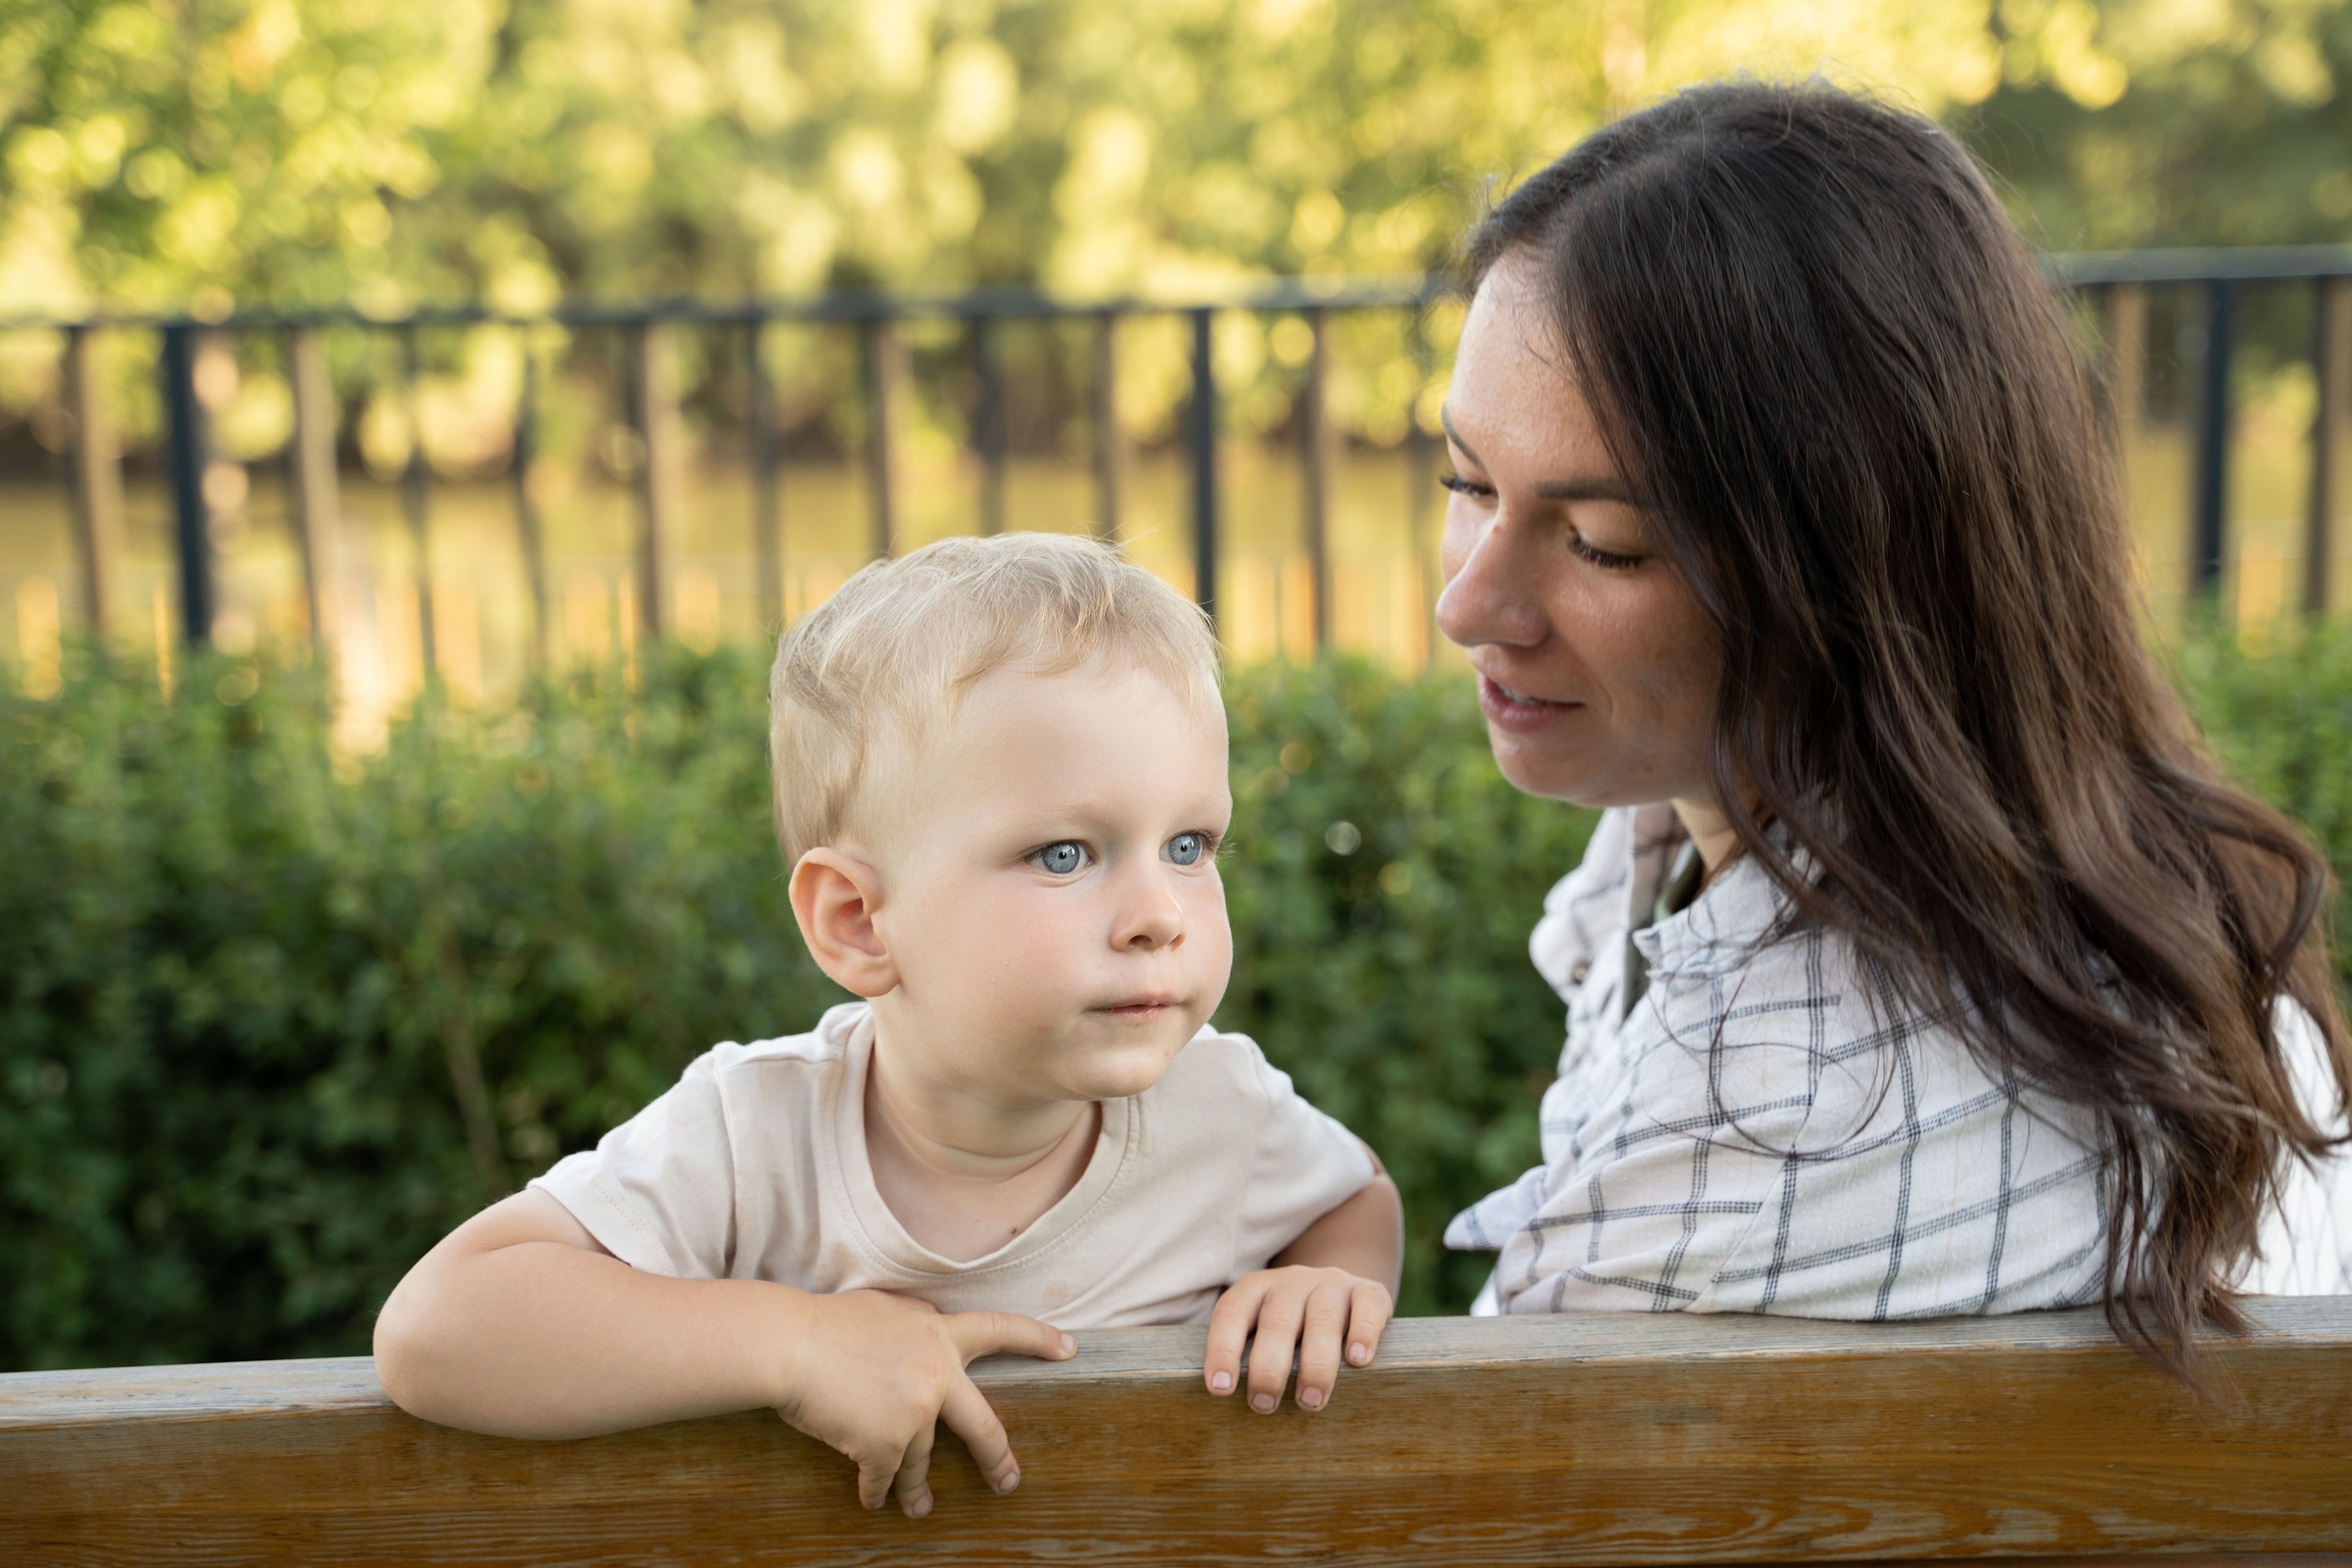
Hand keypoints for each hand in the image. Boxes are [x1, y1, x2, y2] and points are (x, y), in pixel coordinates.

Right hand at [771, 1289, 1073, 1517]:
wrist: (788, 1346)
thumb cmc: (825, 1323)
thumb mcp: (884, 1310)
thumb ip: (916, 1325)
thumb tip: (932, 1327)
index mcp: (938, 1335)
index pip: (1000, 1329)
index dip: (1037, 1339)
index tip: (1069, 1348)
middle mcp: (937, 1375)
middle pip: (983, 1427)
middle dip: (998, 1459)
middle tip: (1009, 1482)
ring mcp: (915, 1412)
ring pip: (922, 1462)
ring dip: (917, 1490)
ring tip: (919, 1510)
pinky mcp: (886, 1444)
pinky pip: (885, 1479)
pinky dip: (878, 1492)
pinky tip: (873, 1501)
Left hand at [1203, 1266, 1391, 1414]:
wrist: (1342, 1294)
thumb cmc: (1293, 1332)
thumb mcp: (1263, 1334)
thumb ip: (1248, 1360)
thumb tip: (1231, 1422)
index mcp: (1255, 1290)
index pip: (1231, 1313)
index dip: (1223, 1349)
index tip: (1220, 1388)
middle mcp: (1291, 1282)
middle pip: (1277, 1321)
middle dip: (1269, 1367)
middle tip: (1264, 1405)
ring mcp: (1331, 1284)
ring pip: (1322, 1318)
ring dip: (1315, 1363)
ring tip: (1311, 1400)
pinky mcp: (1369, 1291)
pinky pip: (1367, 1305)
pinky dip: (1363, 1332)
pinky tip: (1357, 1361)